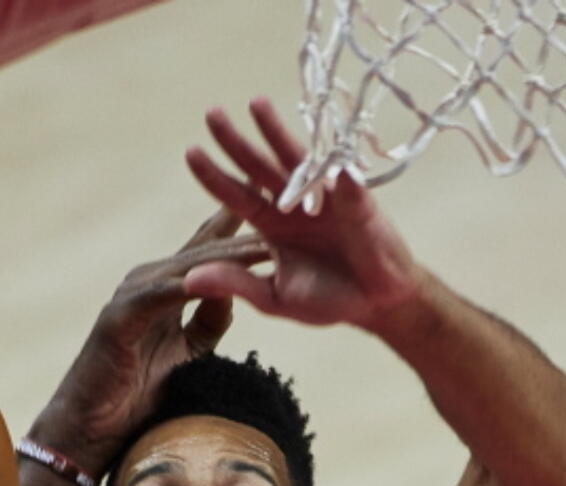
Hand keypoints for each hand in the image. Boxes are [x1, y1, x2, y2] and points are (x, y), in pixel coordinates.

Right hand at [34, 211, 270, 473]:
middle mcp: (149, 283)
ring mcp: (133, 296)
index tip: (275, 209)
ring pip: (188, 269)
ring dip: (226, 257)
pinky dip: (186, 287)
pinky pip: (159, 296)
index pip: (208, 253)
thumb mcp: (185, 356)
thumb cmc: (134, 398)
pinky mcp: (120, 317)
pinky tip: (213, 279)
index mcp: (166, 291)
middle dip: (245, 237)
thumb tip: (233, 295)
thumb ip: (207, 325)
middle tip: (284, 215)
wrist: (90, 428)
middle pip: (205, 253)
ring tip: (263, 245)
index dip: (239, 231)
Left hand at [183, 98, 421, 330]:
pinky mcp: (355, 197)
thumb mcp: (274, 297)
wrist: (375, 302)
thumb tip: (190, 280)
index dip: (215, 176)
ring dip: (275, 132)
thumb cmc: (327, 299)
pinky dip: (333, 171)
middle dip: (236, 142)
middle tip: (212, 113)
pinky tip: (317, 156)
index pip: (236, 196)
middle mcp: (292, 202)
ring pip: (294, 157)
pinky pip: (342, 181)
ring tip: (256, 104)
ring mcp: (323, 194)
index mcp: (271, 225)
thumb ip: (237, 284)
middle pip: (258, 167)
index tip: (191, 152)